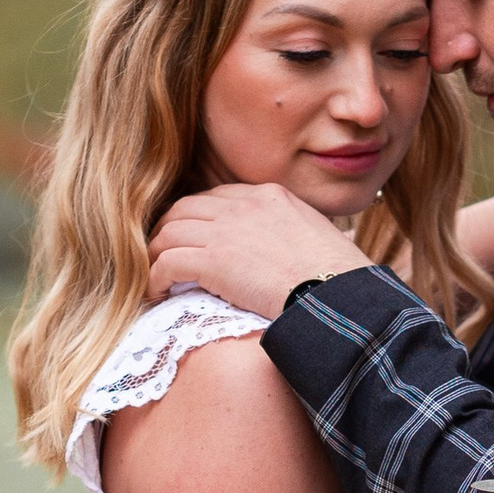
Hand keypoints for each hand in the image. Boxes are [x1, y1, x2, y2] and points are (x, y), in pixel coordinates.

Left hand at [146, 180, 364, 315]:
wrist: (337, 296)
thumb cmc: (339, 280)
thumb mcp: (318, 237)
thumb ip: (292, 232)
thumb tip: (285, 252)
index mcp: (269, 196)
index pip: (217, 197)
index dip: (198, 218)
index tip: (192, 238)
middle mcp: (243, 206)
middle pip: (185, 208)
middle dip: (168, 230)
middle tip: (161, 254)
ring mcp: (226, 231)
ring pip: (169, 232)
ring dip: (155, 254)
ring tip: (154, 276)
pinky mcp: (214, 261)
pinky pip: (167, 262)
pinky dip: (155, 277)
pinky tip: (157, 293)